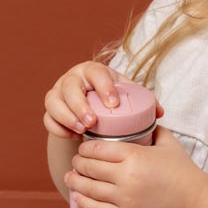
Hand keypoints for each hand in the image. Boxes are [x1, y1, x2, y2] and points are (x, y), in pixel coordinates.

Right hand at [43, 60, 163, 138]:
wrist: (90, 103)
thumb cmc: (110, 96)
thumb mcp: (126, 94)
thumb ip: (143, 101)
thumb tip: (160, 113)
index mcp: (92, 70)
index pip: (95, 73)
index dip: (103, 87)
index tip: (113, 104)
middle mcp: (72, 79)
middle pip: (70, 88)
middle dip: (80, 105)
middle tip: (93, 122)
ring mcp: (58, 93)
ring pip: (53, 102)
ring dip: (67, 117)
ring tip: (83, 131)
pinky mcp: (51, 109)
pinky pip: (48, 118)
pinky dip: (58, 128)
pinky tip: (72, 136)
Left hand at [64, 125, 204, 207]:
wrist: (193, 202)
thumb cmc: (182, 171)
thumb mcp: (168, 142)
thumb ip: (152, 129)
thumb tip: (140, 120)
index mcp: (134, 156)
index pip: (97, 149)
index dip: (85, 148)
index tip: (83, 147)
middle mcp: (125, 177)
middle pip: (89, 167)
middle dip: (78, 163)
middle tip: (76, 161)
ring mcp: (123, 199)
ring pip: (88, 188)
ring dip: (74, 181)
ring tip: (69, 176)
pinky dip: (82, 201)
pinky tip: (77, 195)